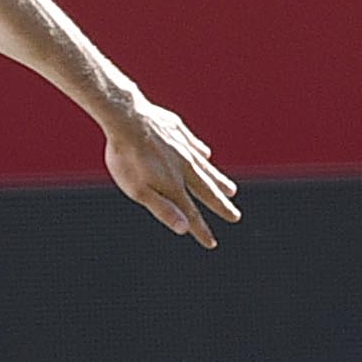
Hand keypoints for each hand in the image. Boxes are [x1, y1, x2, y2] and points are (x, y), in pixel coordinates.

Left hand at [103, 98, 240, 249]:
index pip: (191, 214)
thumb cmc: (126, 158)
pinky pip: (194, 145)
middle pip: (207, 191)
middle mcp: (184, 167)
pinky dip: (202, 152)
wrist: (127, 117)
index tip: (212, 244)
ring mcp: (183, 147)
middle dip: (221, 206)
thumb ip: (162, 209)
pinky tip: (206, 154)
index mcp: (174, 185)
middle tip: (235, 217)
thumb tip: (185, 229)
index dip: (201, 230)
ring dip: (218, 180)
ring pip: (205, 168)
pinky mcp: (177, 130)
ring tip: (231, 190)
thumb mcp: (138, 190)